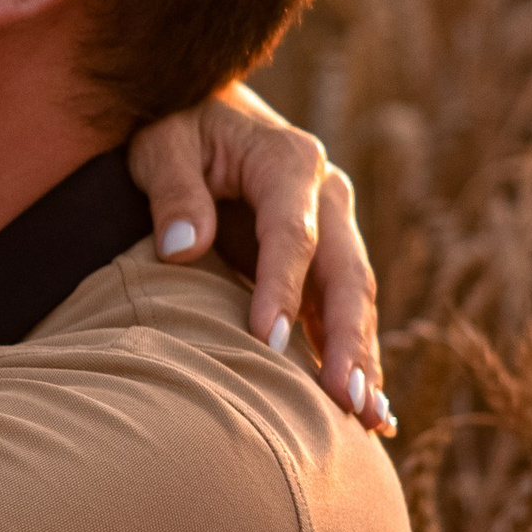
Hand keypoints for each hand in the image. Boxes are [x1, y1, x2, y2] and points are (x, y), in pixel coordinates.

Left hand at [129, 83, 389, 429]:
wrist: (205, 111)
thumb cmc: (175, 125)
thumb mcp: (161, 142)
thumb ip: (172, 188)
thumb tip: (182, 247)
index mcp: (289, 161)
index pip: (293, 233)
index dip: (283, 288)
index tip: (268, 344)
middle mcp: (328, 194)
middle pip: (345, 274)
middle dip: (348, 340)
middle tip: (343, 400)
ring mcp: (335, 227)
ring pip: (355, 299)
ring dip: (363, 359)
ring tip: (368, 420)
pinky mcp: (326, 258)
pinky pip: (345, 312)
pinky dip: (357, 357)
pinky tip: (370, 412)